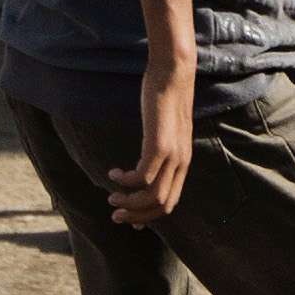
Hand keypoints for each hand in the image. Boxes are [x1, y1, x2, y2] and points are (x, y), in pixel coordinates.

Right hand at [115, 55, 193, 225]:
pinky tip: (113, 172)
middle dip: (136, 215)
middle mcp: (181, 162)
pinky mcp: (160, 145)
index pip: (170, 202)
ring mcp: (172, 155)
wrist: (174, 74)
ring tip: (111, 197)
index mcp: (183, 162)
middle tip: (114, 214)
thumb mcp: (164, 131)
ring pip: (152, 196)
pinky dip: (125, 181)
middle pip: (162, 205)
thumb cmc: (165, 100)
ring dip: (129, 202)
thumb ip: (159, 148)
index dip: (148, 215)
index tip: (129, 219)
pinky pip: (142, 176)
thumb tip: (147, 162)